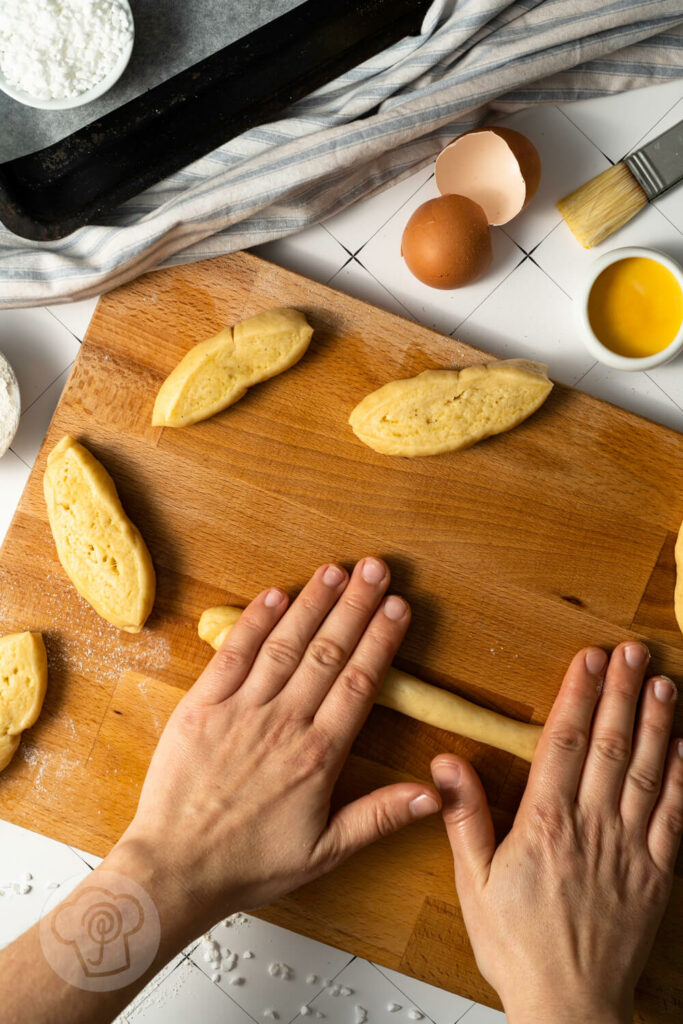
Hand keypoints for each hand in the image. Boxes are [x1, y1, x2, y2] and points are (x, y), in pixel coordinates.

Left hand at [114, 558, 439, 941]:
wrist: (174, 869)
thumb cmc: (251, 863)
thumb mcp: (325, 851)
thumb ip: (381, 816)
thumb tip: (436, 793)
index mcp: (317, 756)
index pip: (358, 682)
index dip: (381, 639)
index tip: (398, 605)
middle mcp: (282, 723)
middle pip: (327, 651)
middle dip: (355, 605)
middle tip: (376, 568)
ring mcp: (239, 710)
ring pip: (285, 644)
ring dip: (312, 603)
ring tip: (336, 570)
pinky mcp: (201, 706)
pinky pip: (232, 654)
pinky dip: (254, 622)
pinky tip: (275, 594)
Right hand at [431, 643, 681, 1023]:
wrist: (569, 1005)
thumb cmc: (517, 946)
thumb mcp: (473, 883)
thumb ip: (463, 817)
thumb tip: (446, 763)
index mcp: (545, 824)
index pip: (566, 743)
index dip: (578, 696)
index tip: (588, 660)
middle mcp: (592, 828)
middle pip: (612, 745)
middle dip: (622, 693)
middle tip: (632, 653)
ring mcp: (629, 848)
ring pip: (648, 771)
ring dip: (657, 723)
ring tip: (663, 683)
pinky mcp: (655, 872)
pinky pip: (675, 814)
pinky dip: (682, 775)